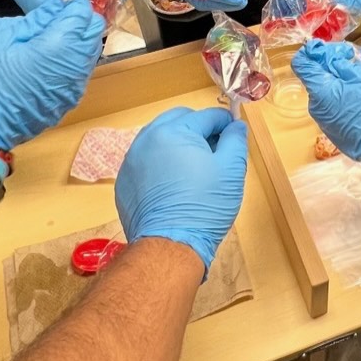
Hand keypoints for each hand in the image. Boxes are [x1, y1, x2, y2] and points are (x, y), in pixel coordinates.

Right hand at [0, 0, 103, 149]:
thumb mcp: (6, 39)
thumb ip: (39, 19)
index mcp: (58, 50)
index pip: (82, 15)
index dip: (74, 1)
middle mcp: (75, 69)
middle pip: (94, 32)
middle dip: (81, 17)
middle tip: (57, 12)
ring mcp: (76, 87)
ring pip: (91, 51)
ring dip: (78, 37)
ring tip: (53, 32)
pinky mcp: (71, 99)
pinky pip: (82, 70)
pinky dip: (74, 56)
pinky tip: (52, 54)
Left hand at [116, 107, 247, 272]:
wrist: (170, 244)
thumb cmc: (204, 207)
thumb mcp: (231, 170)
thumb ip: (236, 140)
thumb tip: (236, 125)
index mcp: (174, 131)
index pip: (206, 116)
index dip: (225, 124)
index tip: (233, 135)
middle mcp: (147, 139)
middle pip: (178, 120)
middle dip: (198, 128)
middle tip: (214, 150)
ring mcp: (131, 160)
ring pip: (159, 139)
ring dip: (177, 144)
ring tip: (193, 167)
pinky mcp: (124, 181)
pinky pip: (145, 161)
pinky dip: (160, 164)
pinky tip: (173, 184)